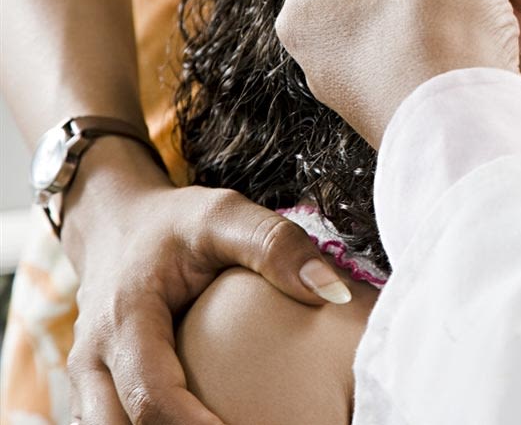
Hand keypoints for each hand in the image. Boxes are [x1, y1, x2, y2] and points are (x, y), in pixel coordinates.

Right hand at [61, 139, 348, 424]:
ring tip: (233, 422)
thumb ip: (276, 246)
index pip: (150, 395)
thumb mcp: (225, 215)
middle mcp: (94, 359)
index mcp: (124, 320)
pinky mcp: (98, 391)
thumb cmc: (173, 224)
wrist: (113, 224)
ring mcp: (89, 380)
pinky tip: (211, 420)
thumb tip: (332, 293)